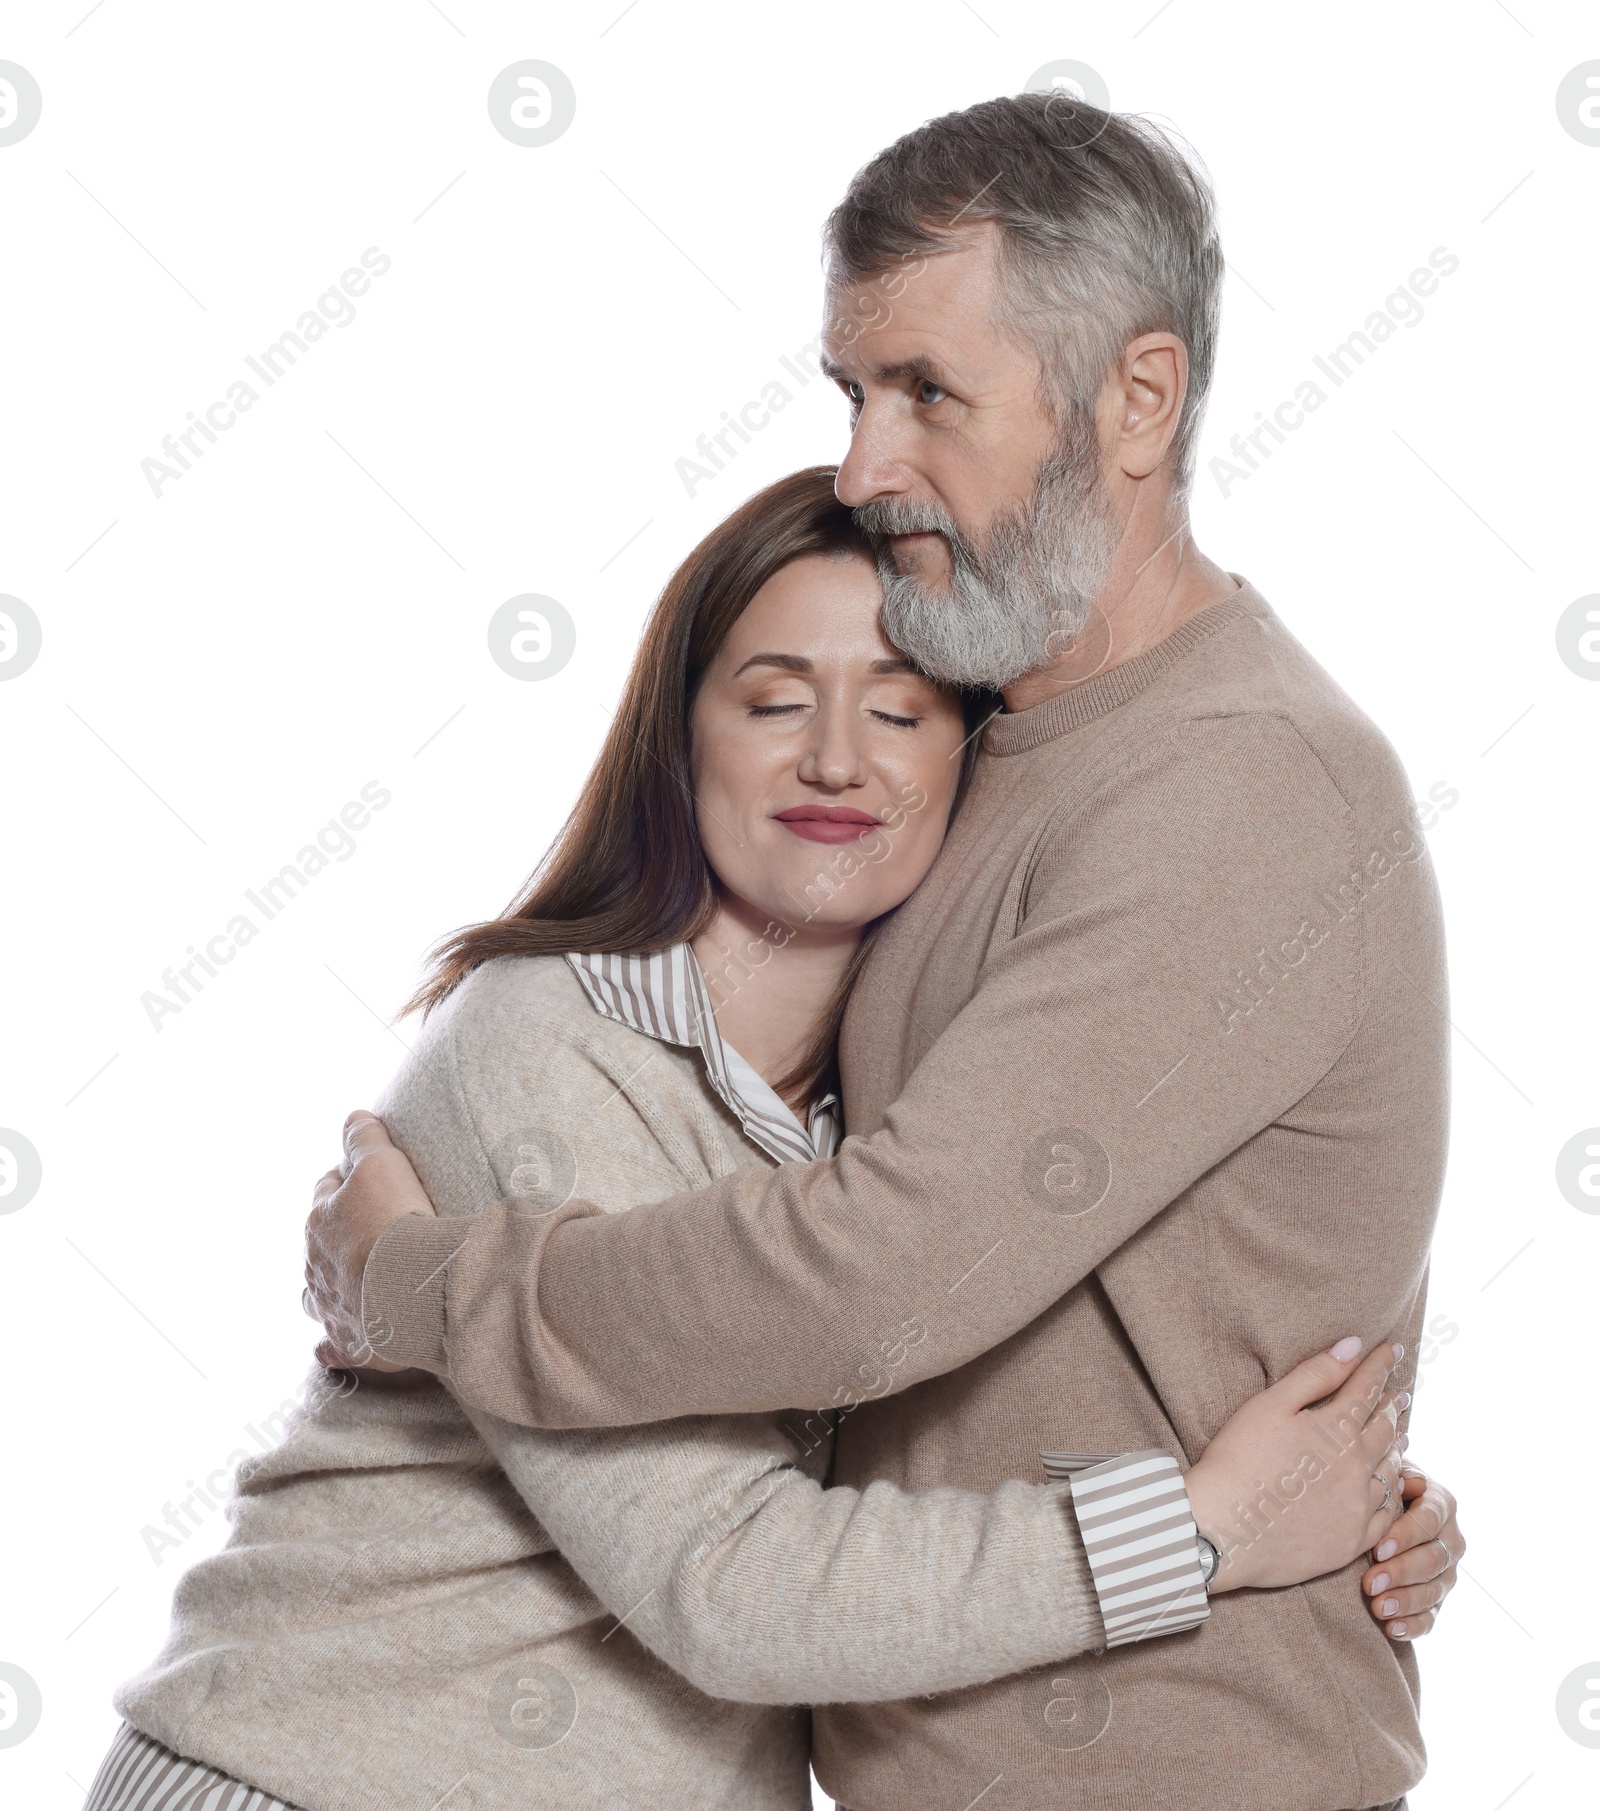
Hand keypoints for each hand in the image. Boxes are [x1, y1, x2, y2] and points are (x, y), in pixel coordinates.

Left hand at [304, 1111, 436, 1370]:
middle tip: (364, 1230)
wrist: (410, 1287)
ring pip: (315, 1295)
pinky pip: (331, 1346)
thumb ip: (365, 1138)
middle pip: (319, 1244)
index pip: (327, 1191)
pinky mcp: (349, 1341)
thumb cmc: (395, 1222)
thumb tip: (353, 1116)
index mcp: (321, 1220)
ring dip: (327, 1287)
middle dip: (336, 1236)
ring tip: (346, 1284)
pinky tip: (331, 1346)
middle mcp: (316, 1265)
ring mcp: (330, 1305)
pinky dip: (331, 1345)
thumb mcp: (381, 1164)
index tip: (361, 1181)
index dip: (344, 1183)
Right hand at [1185, 1338, 1403, 1593]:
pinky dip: (1393, 1493)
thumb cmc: (1239, 1460)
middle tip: (1401, 1394)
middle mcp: (1357, 1466)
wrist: (1225, 1530)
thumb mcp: (1270, 1405)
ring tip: (1399, 1437)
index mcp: (1336, 1428)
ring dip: (1396, 1448)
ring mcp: (1358, 1505)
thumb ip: (1315, 1374)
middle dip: (1392, 1406)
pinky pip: (1386, 1513)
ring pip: (1390, 1470)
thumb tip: (1352, 1345)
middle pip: (1384, 1428)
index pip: (1367, 1387)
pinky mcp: (1352, 1540)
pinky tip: (1391, 1488)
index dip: (1380, 1365)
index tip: (1392, 1348)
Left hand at [1361, 1466, 1462, 1640]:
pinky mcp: (1437, 1597)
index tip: (1378, 1549)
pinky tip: (1392, 1629)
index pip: (1429, 1520)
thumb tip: (1402, 1478)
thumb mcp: (1387, 1471)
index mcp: (1441, 1502)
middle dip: (1401, 1572)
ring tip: (1378, 1608)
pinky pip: (1432, 1616)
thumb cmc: (1380, 1483)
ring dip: (1406, 1601)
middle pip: (1433, 1559)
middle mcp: (1450, 1538)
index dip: (1406, 1535)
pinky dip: (1413, 1625)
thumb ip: (1393, 1473)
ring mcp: (1447, 1571)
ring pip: (1434, 1590)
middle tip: (1370, 1582)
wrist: (1381, 1505)